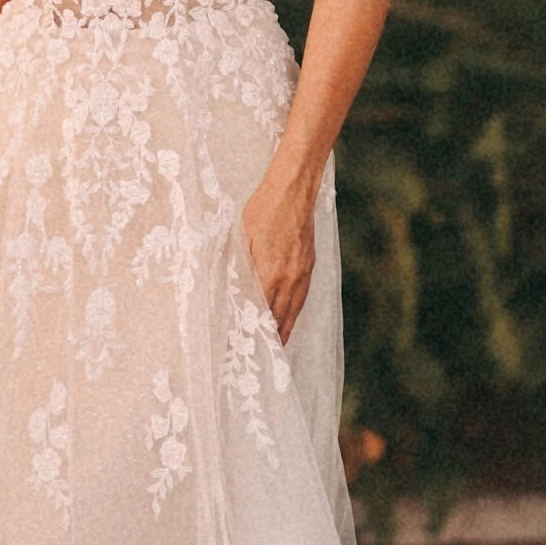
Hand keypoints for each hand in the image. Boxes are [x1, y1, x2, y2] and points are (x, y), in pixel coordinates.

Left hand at [241, 163, 317, 346]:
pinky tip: (291, 314)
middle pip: (281, 316)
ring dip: (287, 327)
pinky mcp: (309, 263)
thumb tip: (236, 287)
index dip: (255, 328)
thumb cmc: (263, 209)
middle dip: (273, 336)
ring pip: (295, 308)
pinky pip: (303, 295)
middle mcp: (290, 277)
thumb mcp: (242, 236)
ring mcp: (302, 271)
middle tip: (265, 355)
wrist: (293, 190)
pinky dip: (296, 309)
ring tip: (279, 344)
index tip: (248, 342)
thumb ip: (241, 264)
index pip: (261, 310)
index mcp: (270, 272)